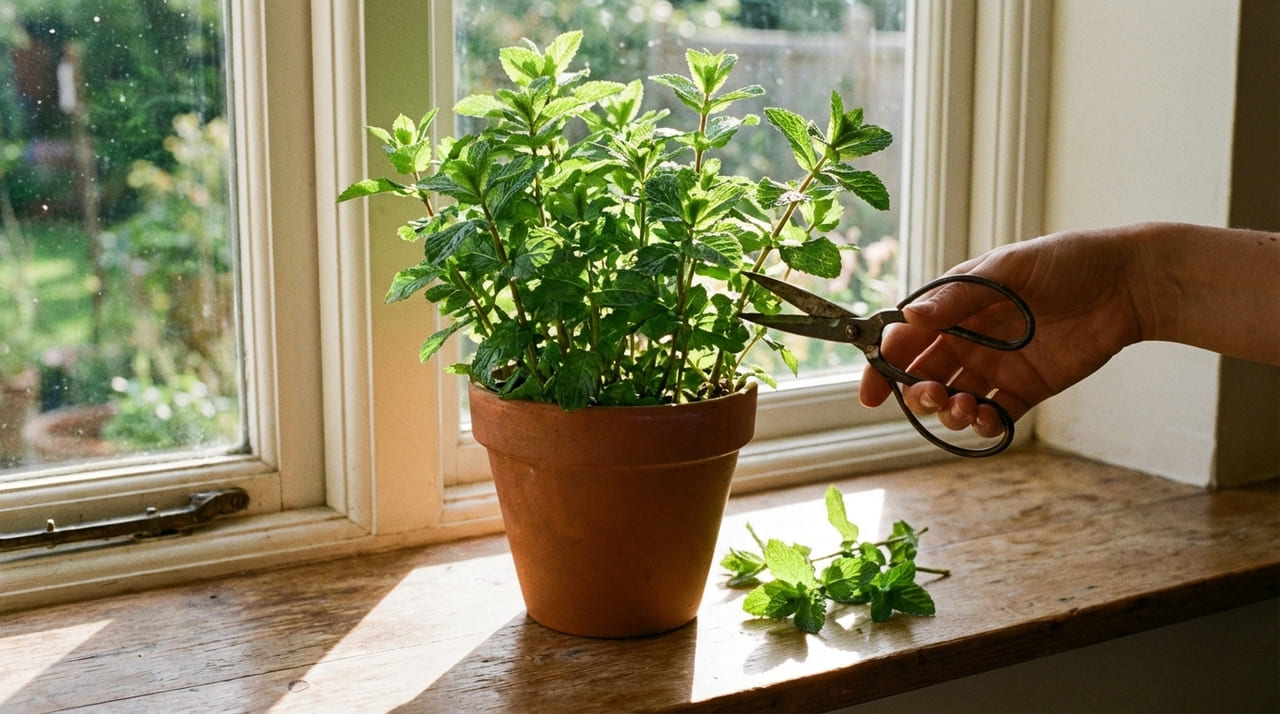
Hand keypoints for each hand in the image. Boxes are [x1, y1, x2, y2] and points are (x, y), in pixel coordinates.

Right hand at [859, 227, 1146, 436]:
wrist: (1127, 284)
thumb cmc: (1064, 262)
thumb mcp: (1006, 271)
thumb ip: (956, 298)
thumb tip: (909, 316)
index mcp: (953, 306)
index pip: (904, 338)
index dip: (882, 366)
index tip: (870, 392)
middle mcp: (967, 338)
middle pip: (923, 375)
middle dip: (917, 393)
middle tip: (932, 395)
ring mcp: (994, 367)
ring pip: (953, 400)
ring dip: (948, 412)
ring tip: (964, 408)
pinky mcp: (1024, 390)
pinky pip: (992, 416)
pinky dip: (983, 426)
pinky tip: (987, 420)